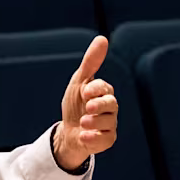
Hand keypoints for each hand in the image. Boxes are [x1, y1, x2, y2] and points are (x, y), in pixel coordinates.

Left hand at [53, 36, 117, 170]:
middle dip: (98, 105)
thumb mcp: (79, 82)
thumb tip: (102, 38)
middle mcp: (109, 109)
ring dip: (93, 122)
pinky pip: (105, 140)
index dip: (95, 89)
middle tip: (87, 108)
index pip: (105, 88)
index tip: (84, 91)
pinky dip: (93, 138)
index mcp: (103, 93)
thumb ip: (91, 62)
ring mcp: (110, 125)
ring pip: (109, 123)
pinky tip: (83, 136)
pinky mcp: (107, 140)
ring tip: (82, 123)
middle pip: (111, 104)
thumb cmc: (74, 105)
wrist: (67, 132)